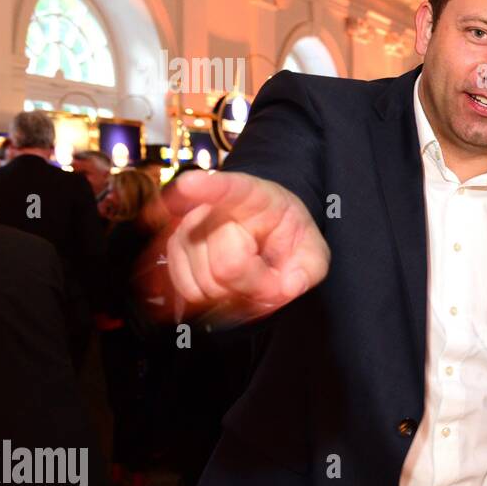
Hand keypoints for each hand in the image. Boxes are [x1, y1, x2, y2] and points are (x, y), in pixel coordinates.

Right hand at [144, 170, 328, 323]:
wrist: (265, 231)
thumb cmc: (288, 239)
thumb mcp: (313, 252)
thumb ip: (309, 270)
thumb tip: (288, 286)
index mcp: (253, 197)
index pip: (230, 189)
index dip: (207, 187)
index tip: (187, 183)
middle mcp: (211, 209)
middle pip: (227, 266)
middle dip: (255, 285)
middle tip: (269, 274)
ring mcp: (186, 229)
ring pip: (206, 285)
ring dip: (234, 295)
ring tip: (249, 274)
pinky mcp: (173, 252)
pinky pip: (189, 293)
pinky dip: (214, 302)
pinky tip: (229, 285)